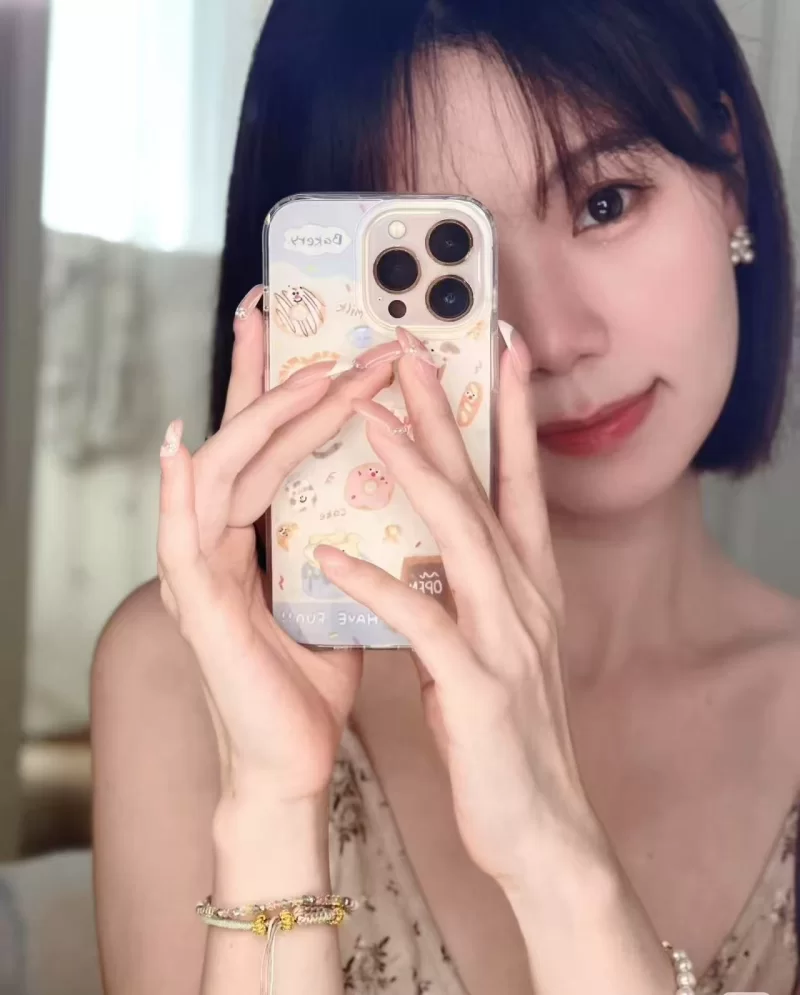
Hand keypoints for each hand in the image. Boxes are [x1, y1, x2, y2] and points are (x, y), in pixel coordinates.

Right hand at [156, 292, 398, 807]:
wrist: (291, 762)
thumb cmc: (310, 679)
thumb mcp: (337, 589)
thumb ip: (346, 539)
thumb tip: (392, 491)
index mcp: (256, 532)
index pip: (267, 439)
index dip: (278, 377)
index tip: (298, 319)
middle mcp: (221, 539)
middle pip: (239, 435)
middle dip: (268, 372)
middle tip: (285, 304)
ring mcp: (202, 570)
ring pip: (220, 469)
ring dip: (259, 417)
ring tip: (303, 371)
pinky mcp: (198, 608)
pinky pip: (179, 537)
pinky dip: (178, 490)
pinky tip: (180, 443)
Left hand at [313, 326, 601, 886]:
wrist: (542, 825)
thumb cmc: (507, 729)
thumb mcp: (498, 642)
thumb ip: (474, 589)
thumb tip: (431, 549)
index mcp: (530, 583)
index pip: (520, 482)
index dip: (511, 413)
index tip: (498, 351)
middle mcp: (527, 596)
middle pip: (485, 488)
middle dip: (451, 414)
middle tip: (416, 350)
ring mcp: (507, 639)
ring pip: (460, 536)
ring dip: (416, 472)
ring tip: (368, 418)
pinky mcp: (477, 688)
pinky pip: (422, 624)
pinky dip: (377, 585)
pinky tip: (332, 555)